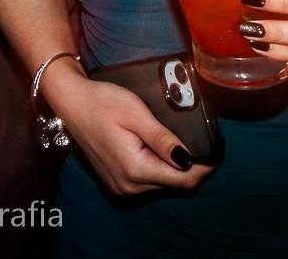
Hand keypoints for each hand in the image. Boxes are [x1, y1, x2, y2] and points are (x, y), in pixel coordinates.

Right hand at [38, 59, 209, 194]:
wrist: (71, 102)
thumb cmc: (101, 101)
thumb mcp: (135, 113)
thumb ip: (162, 138)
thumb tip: (188, 159)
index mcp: (135, 169)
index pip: (184, 180)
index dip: (204, 167)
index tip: (217, 150)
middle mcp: (129, 185)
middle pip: (174, 183)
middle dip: (191, 166)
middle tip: (199, 138)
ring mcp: (121, 185)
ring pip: (162, 183)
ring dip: (174, 166)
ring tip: (175, 138)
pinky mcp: (117, 181)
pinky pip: (148, 180)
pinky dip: (158, 167)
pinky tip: (157, 147)